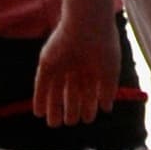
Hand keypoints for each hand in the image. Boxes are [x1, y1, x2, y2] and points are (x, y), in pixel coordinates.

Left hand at [34, 10, 120, 129]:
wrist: (88, 25)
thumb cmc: (104, 46)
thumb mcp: (111, 71)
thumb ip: (108, 90)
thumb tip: (107, 108)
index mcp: (92, 67)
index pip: (89, 91)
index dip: (88, 106)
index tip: (88, 119)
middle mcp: (76, 67)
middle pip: (71, 92)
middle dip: (71, 108)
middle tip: (70, 122)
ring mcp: (60, 64)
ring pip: (55, 90)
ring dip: (54, 107)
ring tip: (54, 124)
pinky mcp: (47, 62)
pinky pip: (41, 83)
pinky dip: (40, 98)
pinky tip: (39, 113)